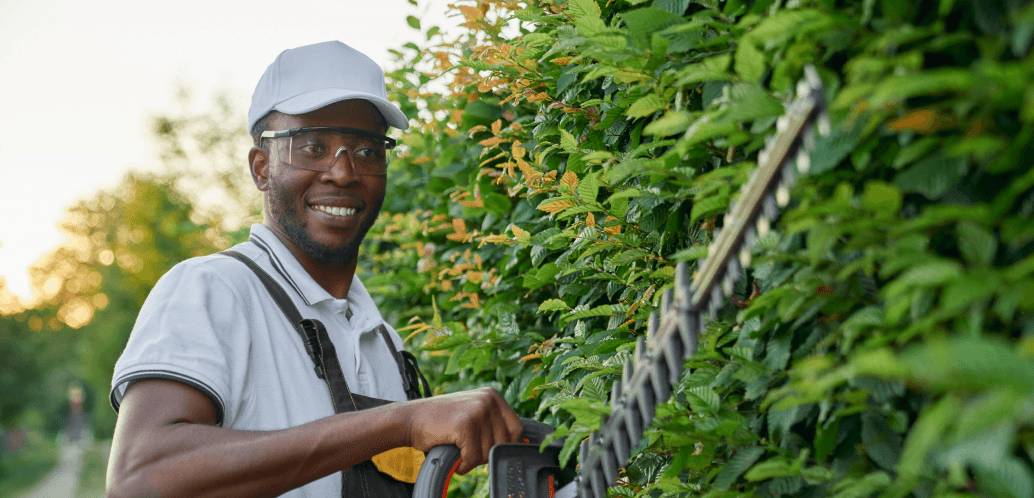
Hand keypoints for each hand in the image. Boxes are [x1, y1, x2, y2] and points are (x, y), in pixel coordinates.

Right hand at [405, 387, 522, 473]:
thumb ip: (494, 423)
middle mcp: (488, 399)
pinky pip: (472, 457)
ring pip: (488, 452)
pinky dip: (463, 464)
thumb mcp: (473, 413)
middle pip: (504, 442)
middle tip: (467, 450)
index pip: (516, 429)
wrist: (410, 419)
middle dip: (486, 454)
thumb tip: (520, 442)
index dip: (503, 445)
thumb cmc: (441, 421)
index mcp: (493, 396)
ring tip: (458, 449)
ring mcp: (477, 410)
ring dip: (472, 460)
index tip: (486, 448)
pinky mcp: (465, 424)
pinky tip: (453, 455)